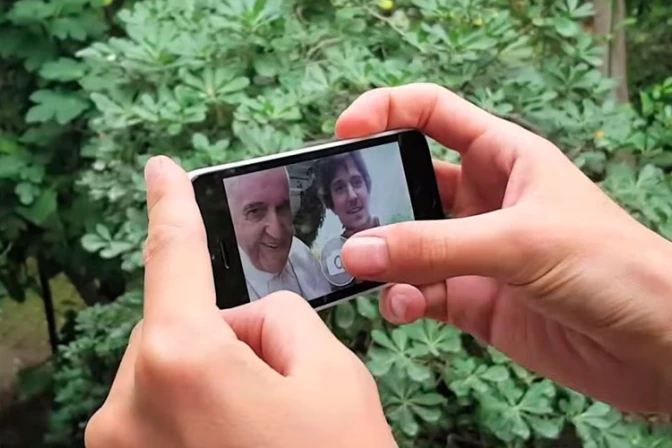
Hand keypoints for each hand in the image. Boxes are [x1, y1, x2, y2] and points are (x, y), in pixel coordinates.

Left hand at [85, 157, 395, 447]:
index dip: (169, 205)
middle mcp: (128, 401)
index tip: (158, 171)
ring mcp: (120, 444)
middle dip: (233, 337)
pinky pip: (166, 406)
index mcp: (180, 359)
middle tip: (285, 386)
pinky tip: (244, 436)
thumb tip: (251, 321)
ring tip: (269, 427)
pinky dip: (203, 406)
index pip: (173, 255)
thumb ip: (281, 318)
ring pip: (177, 367)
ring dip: (220, 376)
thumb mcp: (329, 371)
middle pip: (185, 324)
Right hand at [337, 83, 671, 412]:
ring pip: (406, 244)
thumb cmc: (614, 266)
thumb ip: (435, 247)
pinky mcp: (471, 299)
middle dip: (371, 197)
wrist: (654, 346)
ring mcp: (473, 252)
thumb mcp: (521, 242)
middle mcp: (482, 200)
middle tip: (339, 216)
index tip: (346, 130)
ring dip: (382, 258)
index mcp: (502, 157)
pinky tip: (403, 307)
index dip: (386, 110)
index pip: (433, 114)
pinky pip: (419, 292)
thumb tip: (358, 250)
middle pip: (407, 183)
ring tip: (365, 271)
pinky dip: (402, 299)